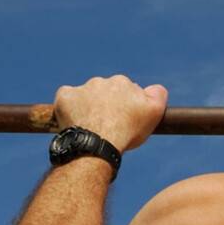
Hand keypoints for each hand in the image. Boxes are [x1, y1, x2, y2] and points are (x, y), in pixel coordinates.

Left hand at [53, 75, 167, 151]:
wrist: (97, 143)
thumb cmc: (127, 131)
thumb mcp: (154, 113)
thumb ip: (158, 95)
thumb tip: (156, 88)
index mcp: (122, 82)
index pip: (126, 90)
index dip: (126, 105)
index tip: (125, 119)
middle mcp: (102, 81)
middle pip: (105, 92)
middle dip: (107, 104)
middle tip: (109, 125)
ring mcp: (81, 88)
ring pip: (86, 95)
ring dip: (89, 106)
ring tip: (92, 126)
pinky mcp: (65, 96)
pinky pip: (67, 98)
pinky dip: (70, 108)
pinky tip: (76, 121)